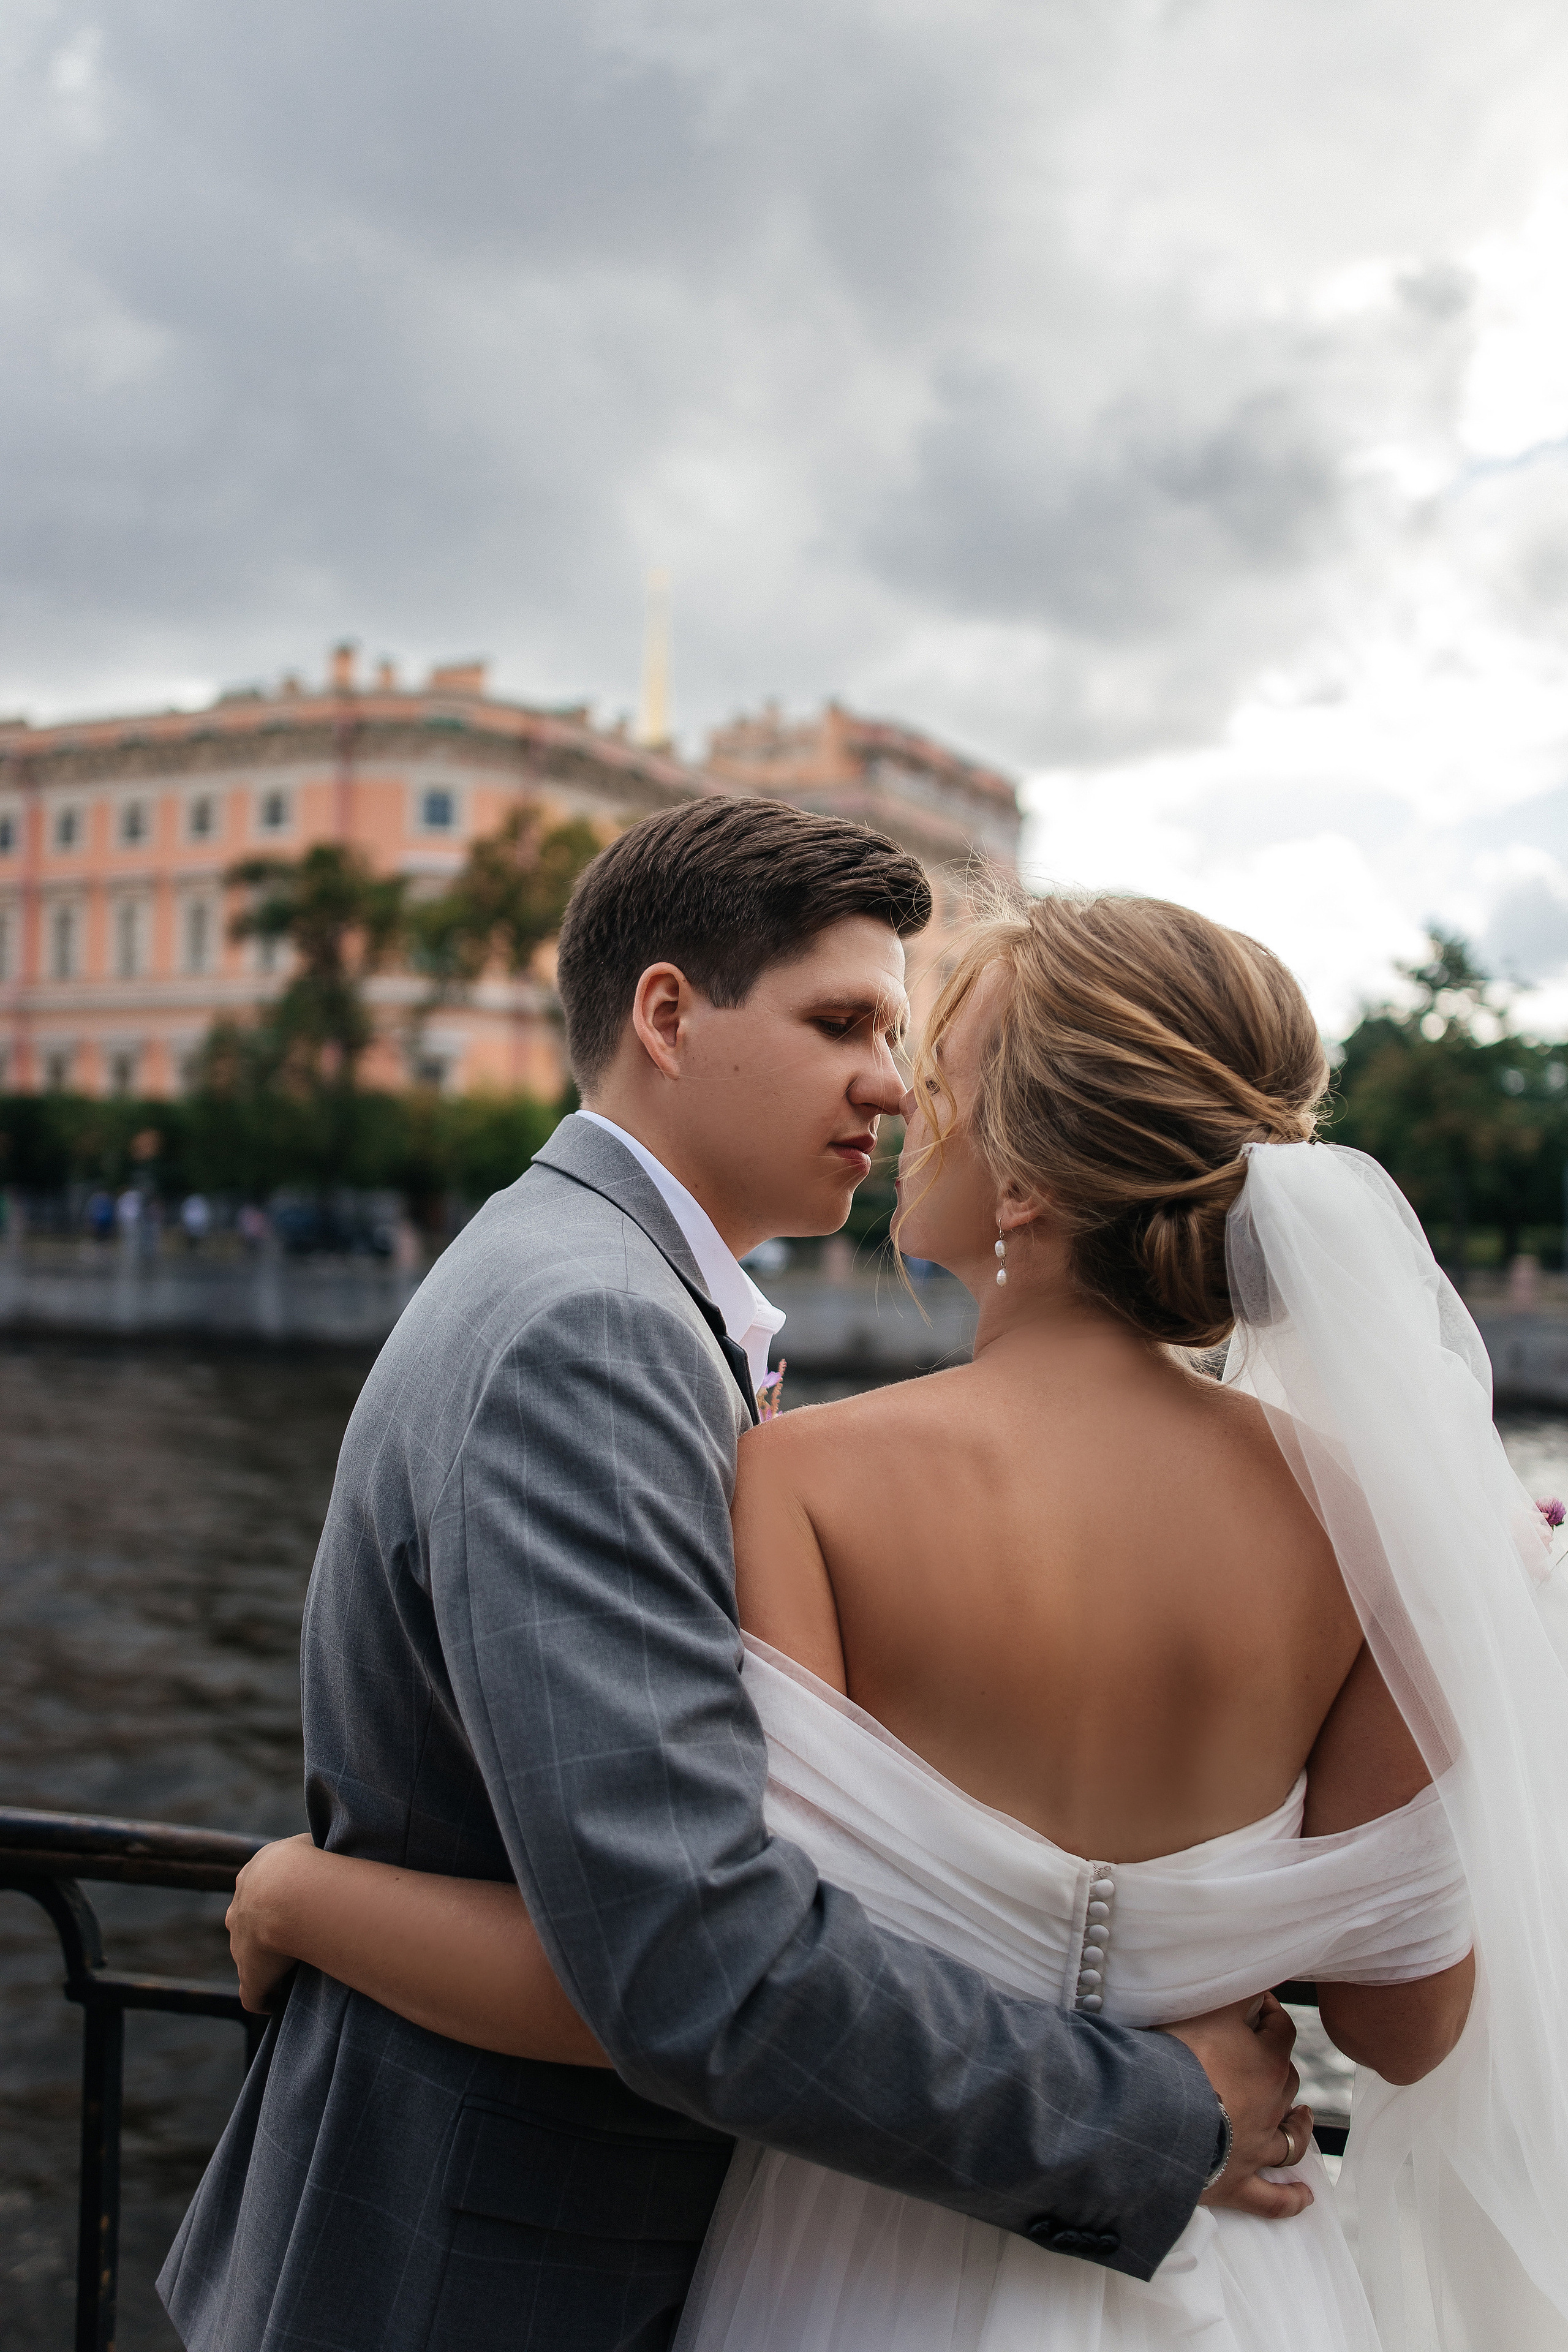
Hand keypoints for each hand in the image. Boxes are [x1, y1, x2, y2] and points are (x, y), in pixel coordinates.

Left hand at [226, 1832, 314, 2015]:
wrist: (288, 1892)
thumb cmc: (308, 1863)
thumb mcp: (310, 1843)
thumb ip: (313, 1849)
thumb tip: (330, 1847)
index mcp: (252, 1877)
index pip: (258, 1891)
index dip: (276, 1901)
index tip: (297, 1909)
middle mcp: (239, 1911)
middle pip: (247, 1924)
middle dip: (265, 1932)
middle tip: (296, 1939)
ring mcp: (241, 1945)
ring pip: (249, 1957)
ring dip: (267, 1965)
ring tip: (295, 1971)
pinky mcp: (251, 1976)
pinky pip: (253, 1995)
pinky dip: (265, 1998)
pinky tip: (280, 2001)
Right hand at [1162, 1992, 1313, 2219]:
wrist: (1157, 2118)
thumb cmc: (1178, 2058)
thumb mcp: (1206, 2010)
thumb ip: (1233, 1994)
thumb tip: (1257, 1978)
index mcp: (1265, 2062)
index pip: (1281, 2030)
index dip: (1272, 2015)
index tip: (1259, 2005)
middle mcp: (1270, 2106)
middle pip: (1287, 2081)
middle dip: (1279, 2066)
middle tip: (1263, 2056)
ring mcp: (1256, 2149)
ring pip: (1290, 2139)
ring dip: (1298, 2128)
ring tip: (1303, 2118)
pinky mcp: (1238, 2184)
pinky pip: (1272, 2199)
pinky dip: (1290, 2199)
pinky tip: (1305, 2197)